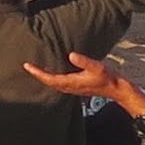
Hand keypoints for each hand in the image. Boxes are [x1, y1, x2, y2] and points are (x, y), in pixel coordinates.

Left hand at [21, 52, 144, 116]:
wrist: (118, 89)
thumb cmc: (108, 78)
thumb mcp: (97, 67)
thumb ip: (84, 62)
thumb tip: (70, 55)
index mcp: (72, 83)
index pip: (50, 79)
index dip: (37, 73)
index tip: (27, 66)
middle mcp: (70, 87)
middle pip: (49, 82)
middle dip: (37, 75)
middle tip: (26, 66)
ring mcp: (73, 88)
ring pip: (54, 84)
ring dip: (44, 77)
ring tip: (34, 68)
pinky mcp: (77, 86)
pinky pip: (60, 83)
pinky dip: (52, 78)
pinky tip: (51, 71)